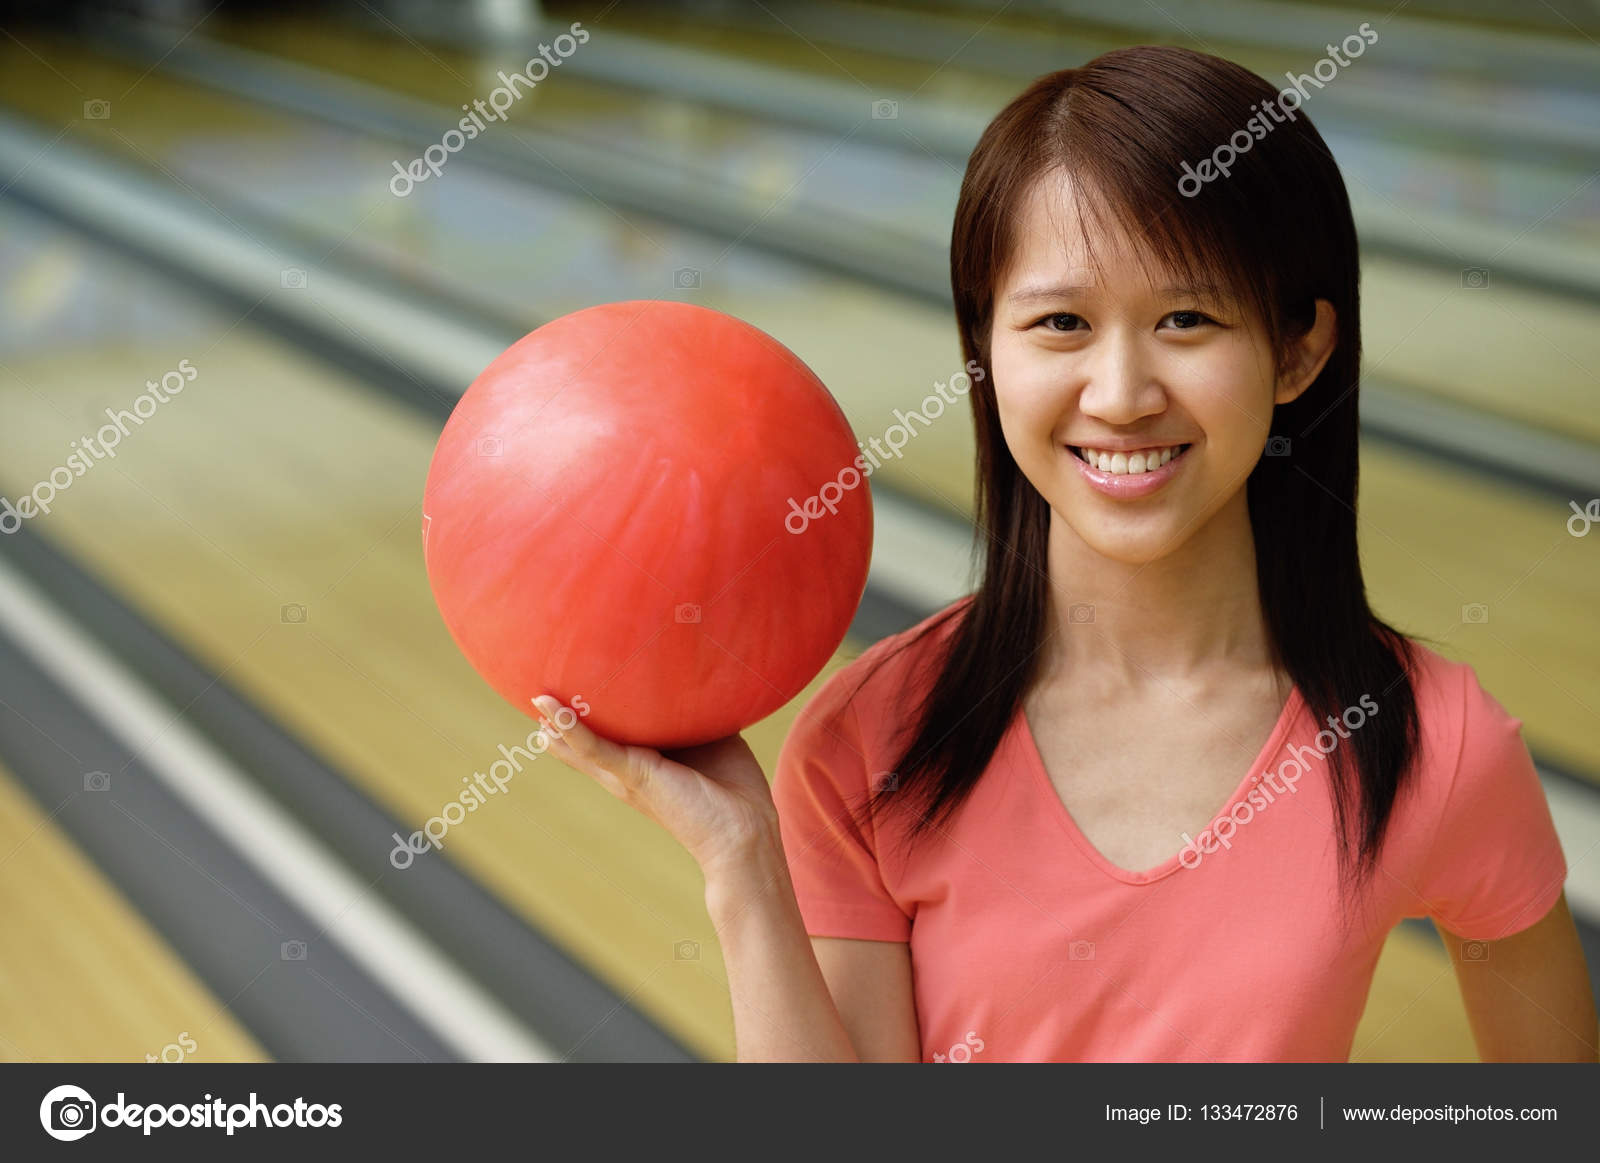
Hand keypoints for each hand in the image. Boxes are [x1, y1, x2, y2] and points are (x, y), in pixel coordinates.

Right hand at [531, 695, 779, 874]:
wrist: (742, 831)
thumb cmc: (732, 790)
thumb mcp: (712, 740)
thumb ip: (700, 714)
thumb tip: (705, 682)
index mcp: (645, 766)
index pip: (609, 744)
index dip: (587, 726)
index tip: (568, 702)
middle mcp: (628, 772)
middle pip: (582, 748)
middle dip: (560, 726)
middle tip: (536, 698)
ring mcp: (625, 774)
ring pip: (579, 745)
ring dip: (556, 721)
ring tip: (534, 697)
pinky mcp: (632, 774)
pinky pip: (592, 746)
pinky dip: (569, 725)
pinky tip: (547, 707)